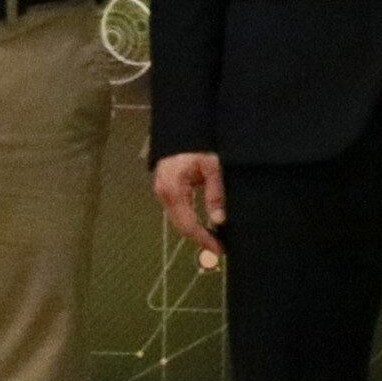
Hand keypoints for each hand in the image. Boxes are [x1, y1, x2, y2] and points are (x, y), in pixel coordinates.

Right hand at [154, 152, 227, 267]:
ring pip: (178, 220)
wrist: (181, 131)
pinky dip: (191, 220)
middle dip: (199, 238)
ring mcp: (162, 192)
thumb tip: (219, 219)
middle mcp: (164, 194)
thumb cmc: (198, 145)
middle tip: (218, 249)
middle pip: (181, 225)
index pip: (188, 223)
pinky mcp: (166, 190)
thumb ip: (215, 193)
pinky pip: (178, 211)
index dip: (203, 238)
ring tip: (214, 240)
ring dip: (195, 231)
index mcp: (173, 190)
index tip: (218, 249)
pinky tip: (205, 226)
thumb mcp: (212, 167)